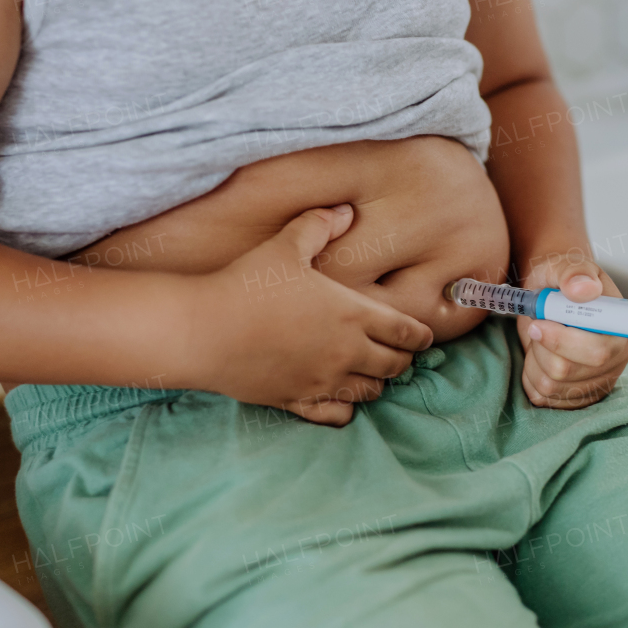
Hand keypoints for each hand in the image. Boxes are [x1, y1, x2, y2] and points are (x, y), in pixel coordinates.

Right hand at [190, 204, 432, 426]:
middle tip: (399, 352)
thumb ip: (319, 226)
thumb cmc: (247, 284)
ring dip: (376, 383)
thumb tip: (345, 210)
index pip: (407, 332)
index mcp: (352, 314)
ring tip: (371, 371)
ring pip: (370, 393)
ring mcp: (323, 381)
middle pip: (395, 366)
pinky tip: (341, 399)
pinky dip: (346, 410)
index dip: (421, 336)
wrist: (204, 330)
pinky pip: (336, 417)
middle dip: (402, 360)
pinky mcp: (297, 401)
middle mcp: (346, 352)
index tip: (424, 336)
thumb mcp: (286, 245)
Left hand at [516, 251, 627, 408]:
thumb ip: (573, 272)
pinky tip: (539, 355)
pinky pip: (541, 395)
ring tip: (541, 337)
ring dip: (534, 358)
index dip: (563, 341)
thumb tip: (584, 289)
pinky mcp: (575, 397)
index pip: (598, 352)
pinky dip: (530, 374)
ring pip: (550, 385)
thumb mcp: (565, 265)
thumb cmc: (562, 281)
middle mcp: (613, 361)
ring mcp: (595, 382)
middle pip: (567, 371)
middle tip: (536, 325)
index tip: (539, 324)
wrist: (552, 297)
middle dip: (541, 347)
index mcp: (618, 330)